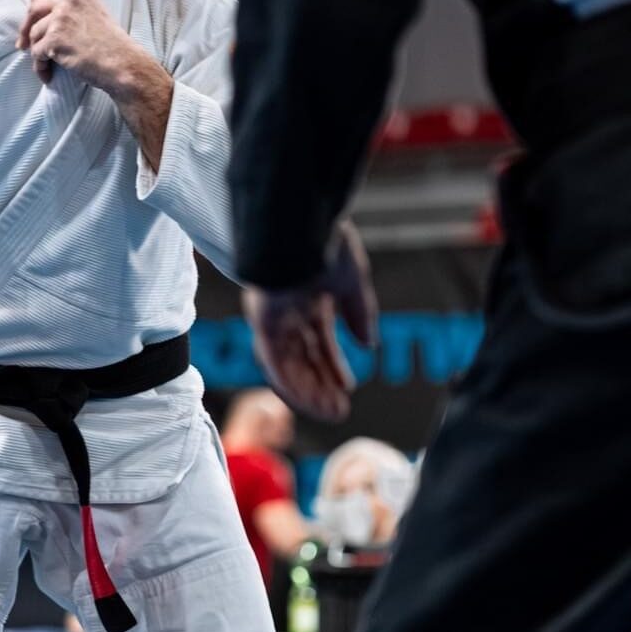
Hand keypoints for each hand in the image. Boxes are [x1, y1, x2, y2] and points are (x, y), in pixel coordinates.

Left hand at [16, 0, 139, 92]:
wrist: (123, 64)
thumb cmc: (112, 46)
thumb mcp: (96, 13)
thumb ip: (74, 7)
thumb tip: (45, 16)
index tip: (31, 16)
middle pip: (34, 8)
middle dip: (25, 28)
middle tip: (23, 44)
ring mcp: (61, 17)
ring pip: (34, 33)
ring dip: (36, 51)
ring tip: (45, 65)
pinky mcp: (55, 38)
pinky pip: (37, 53)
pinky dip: (40, 67)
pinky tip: (48, 75)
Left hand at [243, 221, 378, 421]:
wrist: (298, 218)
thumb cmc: (323, 238)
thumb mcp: (350, 280)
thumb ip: (359, 312)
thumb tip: (369, 345)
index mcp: (307, 298)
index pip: (319, 341)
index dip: (334, 366)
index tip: (349, 387)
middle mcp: (287, 310)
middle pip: (302, 357)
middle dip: (321, 385)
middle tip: (339, 410)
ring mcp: (272, 316)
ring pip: (288, 364)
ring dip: (307, 391)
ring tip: (329, 412)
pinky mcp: (261, 319)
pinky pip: (273, 360)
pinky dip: (290, 382)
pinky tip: (307, 400)